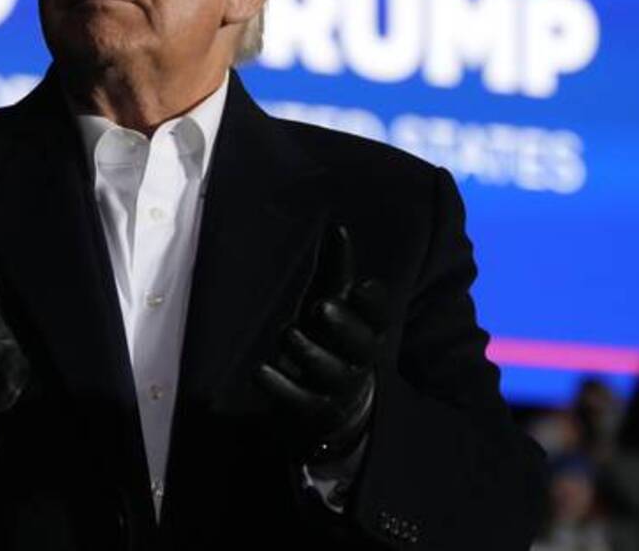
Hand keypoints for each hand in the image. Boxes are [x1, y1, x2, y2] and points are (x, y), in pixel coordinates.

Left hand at [254, 223, 388, 465]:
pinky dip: (279, 387)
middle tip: (321, 307)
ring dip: (308, 353)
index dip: (373, 303)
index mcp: (369, 330)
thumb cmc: (332, 338)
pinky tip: (260, 370)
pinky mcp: (314, 411)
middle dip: (343, 326)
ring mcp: (338, 388)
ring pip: (329, 372)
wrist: (336, 404)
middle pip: (360, 345)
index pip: (379, 316)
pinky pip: (299, 402)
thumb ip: (337, 269)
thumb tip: (337, 226)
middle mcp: (359, 360)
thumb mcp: (334, 302)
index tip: (361, 286)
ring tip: (288, 333)